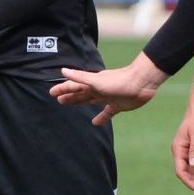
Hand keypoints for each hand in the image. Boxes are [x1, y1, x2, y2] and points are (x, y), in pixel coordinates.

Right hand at [50, 54, 166, 125]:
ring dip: (80, 102)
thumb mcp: (97, 81)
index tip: (51, 92)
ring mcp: (108, 97)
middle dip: (69, 96)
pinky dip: (101, 117)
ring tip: (70, 105)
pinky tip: (95, 123)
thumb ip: (80, 77)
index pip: (73, 86)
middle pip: (80, 93)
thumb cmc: (119, 81)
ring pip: (90, 100)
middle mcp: (98, 89)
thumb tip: (63, 70)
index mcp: (92, 83)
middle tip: (58, 100)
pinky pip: (107, 112)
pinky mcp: (118, 105)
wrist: (142, 84)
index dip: (62, 89)